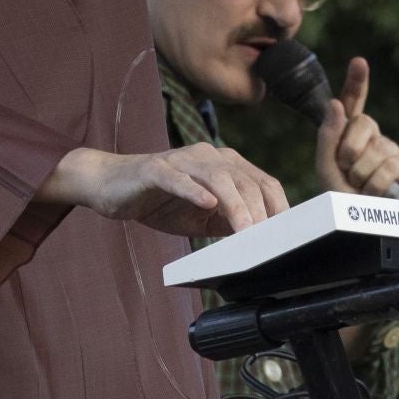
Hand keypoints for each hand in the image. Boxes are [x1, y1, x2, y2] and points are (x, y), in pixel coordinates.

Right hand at [36, 143, 287, 237]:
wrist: (110, 184)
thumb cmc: (159, 200)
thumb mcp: (201, 216)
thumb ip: (228, 221)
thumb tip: (259, 242)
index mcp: (223, 164)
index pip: (262, 181)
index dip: (278, 207)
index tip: (289, 236)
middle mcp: (207, 155)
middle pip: (244, 179)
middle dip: (260, 211)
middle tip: (268, 242)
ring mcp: (181, 159)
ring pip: (217, 177)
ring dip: (235, 204)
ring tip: (247, 230)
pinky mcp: (155, 168)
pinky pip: (178, 178)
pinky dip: (194, 191)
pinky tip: (206, 204)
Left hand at [315, 57, 398, 199]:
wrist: (358, 226)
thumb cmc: (340, 196)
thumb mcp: (325, 166)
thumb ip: (327, 135)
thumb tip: (336, 104)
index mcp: (349, 130)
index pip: (353, 101)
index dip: (357, 80)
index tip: (359, 62)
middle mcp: (372, 134)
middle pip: (361, 123)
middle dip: (348, 151)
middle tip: (347, 172)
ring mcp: (391, 148)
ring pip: (375, 149)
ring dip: (361, 174)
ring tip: (361, 188)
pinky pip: (389, 166)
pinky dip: (376, 185)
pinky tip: (377, 194)